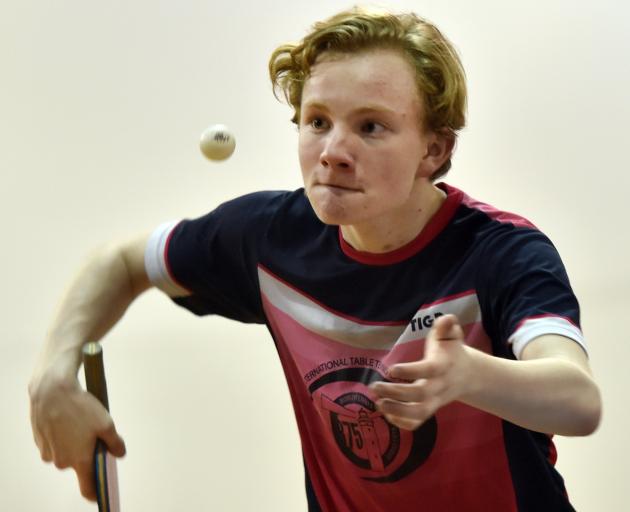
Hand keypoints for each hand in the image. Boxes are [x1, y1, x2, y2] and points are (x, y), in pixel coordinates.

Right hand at [28, 367, 125, 500]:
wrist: (52, 390)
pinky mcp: (39, 441)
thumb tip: (119, 453)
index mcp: (78, 460)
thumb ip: (115, 443)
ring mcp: (47, 452)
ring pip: (66, 452)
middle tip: (94, 433)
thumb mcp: (106, 424)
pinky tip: (66, 419)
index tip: (102, 491)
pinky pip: (55, 443)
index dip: (96, 492)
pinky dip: (62, 435)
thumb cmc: (80, 408)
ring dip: (74, 443)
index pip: (87, 488)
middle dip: (87, 453)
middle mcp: (61, 461)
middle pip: (78, 464)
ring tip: (79, 421)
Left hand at [369, 314, 472, 429]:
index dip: (410, 372)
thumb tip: (447, 318)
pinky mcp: (430, 411)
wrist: (467, 375)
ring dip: (396, 411)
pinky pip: (416, 424)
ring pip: (418, 414)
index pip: (428, 371)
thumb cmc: (451, 351)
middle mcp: (440, 387)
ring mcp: (435, 402)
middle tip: (374, 386)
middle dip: (396, 393)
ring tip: (377, 402)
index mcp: (443, 366)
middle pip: (420, 396)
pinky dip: (401, 423)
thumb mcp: (450, 335)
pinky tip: (385, 413)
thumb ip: (446, 326)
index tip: (391, 369)